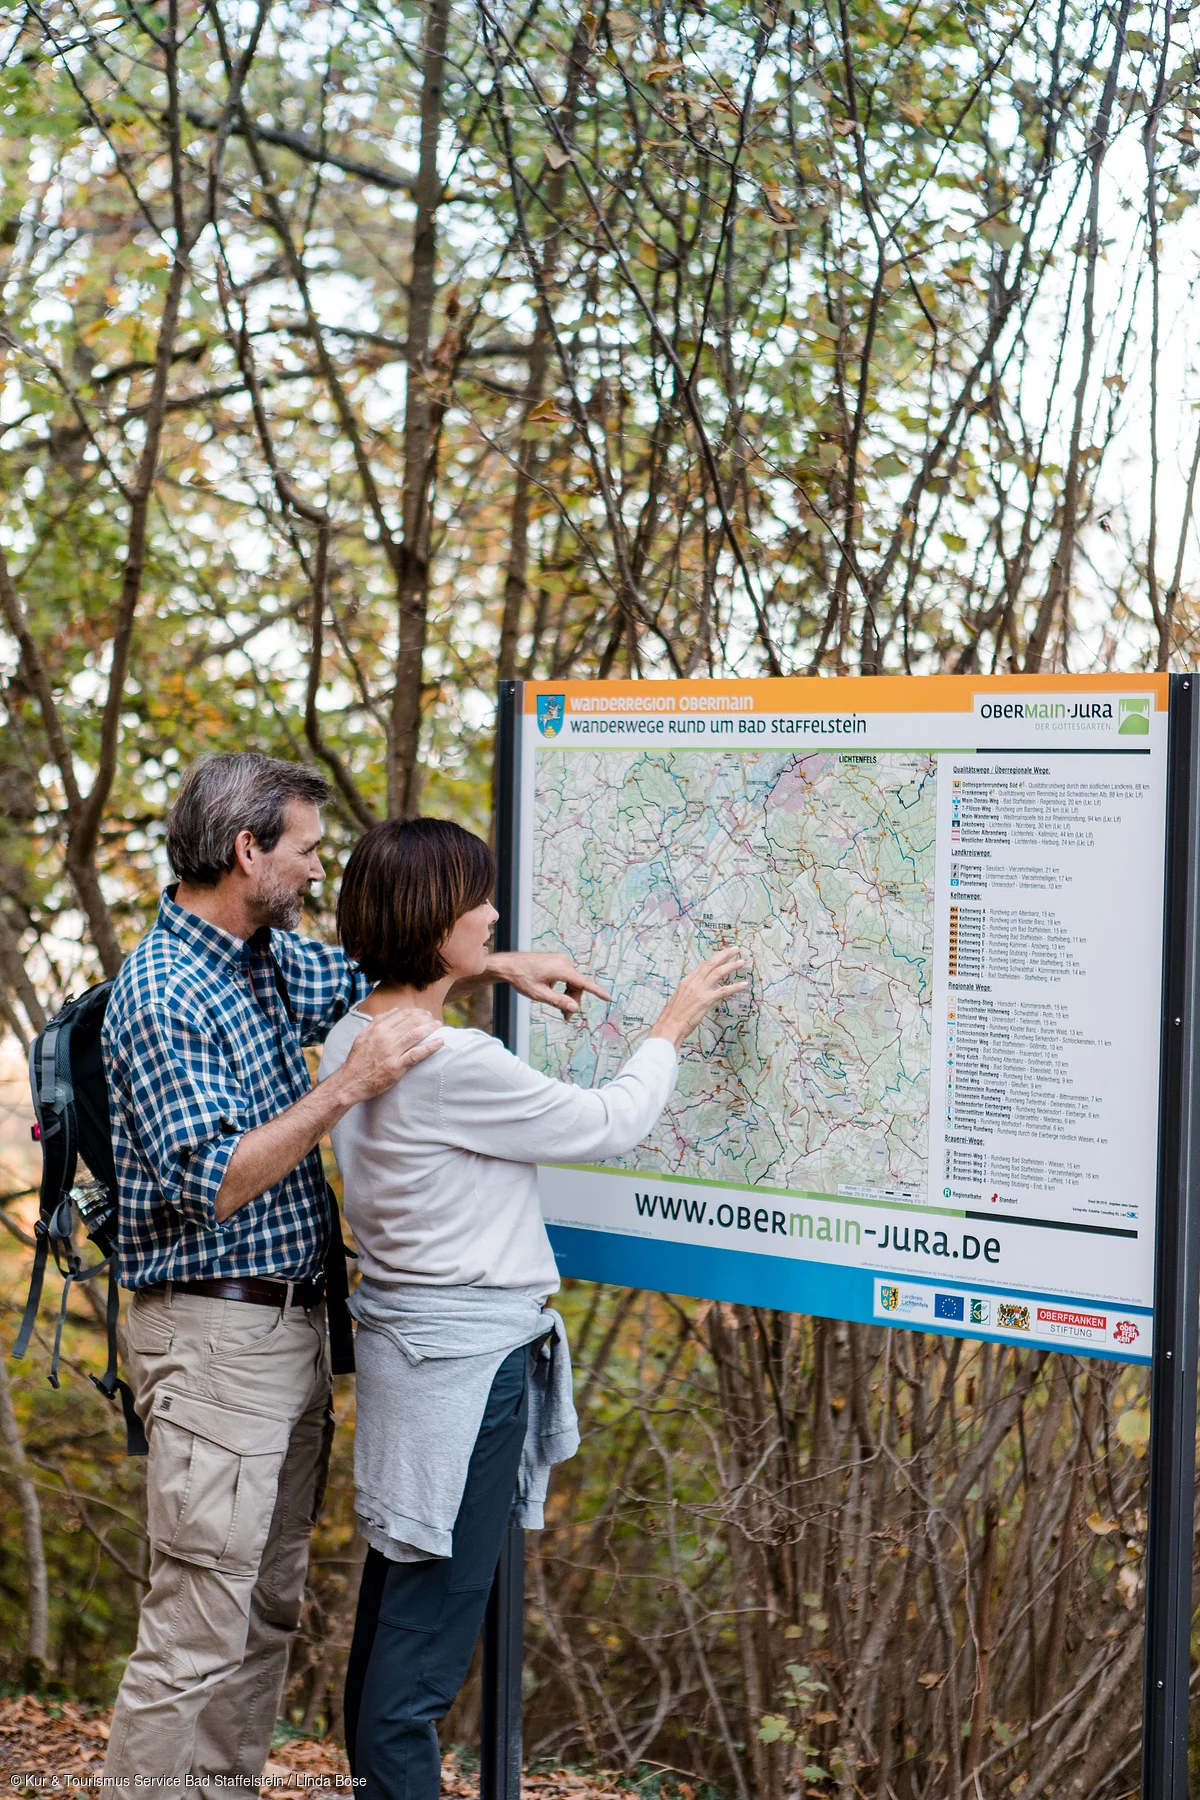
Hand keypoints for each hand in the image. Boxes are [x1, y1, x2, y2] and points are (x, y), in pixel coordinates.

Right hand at [336, 1007, 442, 1103]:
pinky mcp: (396, 1067)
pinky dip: (430, 1047)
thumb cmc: (358, 1059)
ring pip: (415, 1035)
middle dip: (426, 1018)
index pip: (402, 1015)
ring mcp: (391, 1052)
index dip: (416, 1012)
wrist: (350, 1081)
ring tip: (439, 1026)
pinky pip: (416, 1055)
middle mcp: (384, 1038)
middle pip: (411, 1022)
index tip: (425, 1013)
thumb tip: (395, 1010)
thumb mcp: (363, 1036)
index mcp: (377, 1029)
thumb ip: (377, 1022)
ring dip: (430, 1028)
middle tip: (434, 1019)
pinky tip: (440, 1042)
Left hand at [487, 950, 610, 1017]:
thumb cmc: (522, 979)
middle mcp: (564, 962)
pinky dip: (564, 987)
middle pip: (577, 986)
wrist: (509, 965)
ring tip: (560, 1009)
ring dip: (568, 995)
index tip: (607, 998)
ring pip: (572, 982)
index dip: (597, 991)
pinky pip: (566, 977)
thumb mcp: (540, 994)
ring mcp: (560, 960)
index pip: (583, 983)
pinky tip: (554, 994)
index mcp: (561, 969)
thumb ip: (558, 1001)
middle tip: (565, 1017)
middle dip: (573, 1001)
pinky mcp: (557, 961)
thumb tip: (574, 1008)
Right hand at [648, 948, 748, 1051]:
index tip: (723, 953)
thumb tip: (699, 990)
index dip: (715, 957)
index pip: (703, 965)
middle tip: (735, 949)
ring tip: (741, 962)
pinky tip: (743, 984)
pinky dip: (735, 987)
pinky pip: (723, 991)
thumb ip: (690, 991)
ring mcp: (700, 990)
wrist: (669, 1026)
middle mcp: (693, 982)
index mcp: (687, 981)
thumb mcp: (680, 998)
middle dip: (724, 954)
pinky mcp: (705, 1000)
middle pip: (711, 963)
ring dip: (731, 966)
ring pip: (718, 973)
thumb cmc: (673, 1016)